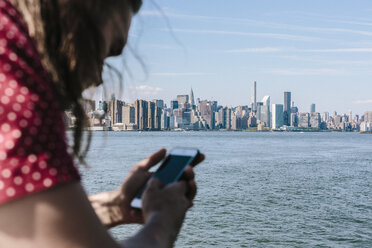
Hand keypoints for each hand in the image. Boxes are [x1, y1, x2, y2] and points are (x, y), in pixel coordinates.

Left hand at [89, 148, 204, 227]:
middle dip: (191, 173)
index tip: (199, 154)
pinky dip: (186, 204)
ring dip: (191, 187)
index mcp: (164, 176)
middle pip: (186, 180)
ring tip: (189, 181)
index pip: (181, 167)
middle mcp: (169, 186)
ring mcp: (169, 198)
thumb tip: (165, 149)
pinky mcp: (167, 210)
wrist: (120, 205)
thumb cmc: (129, 186)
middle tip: (189, 168)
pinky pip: (180, 207)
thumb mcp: (139, 169)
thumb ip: (151, 160)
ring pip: (186, 193)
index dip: (192, 161)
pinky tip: (188, 201)